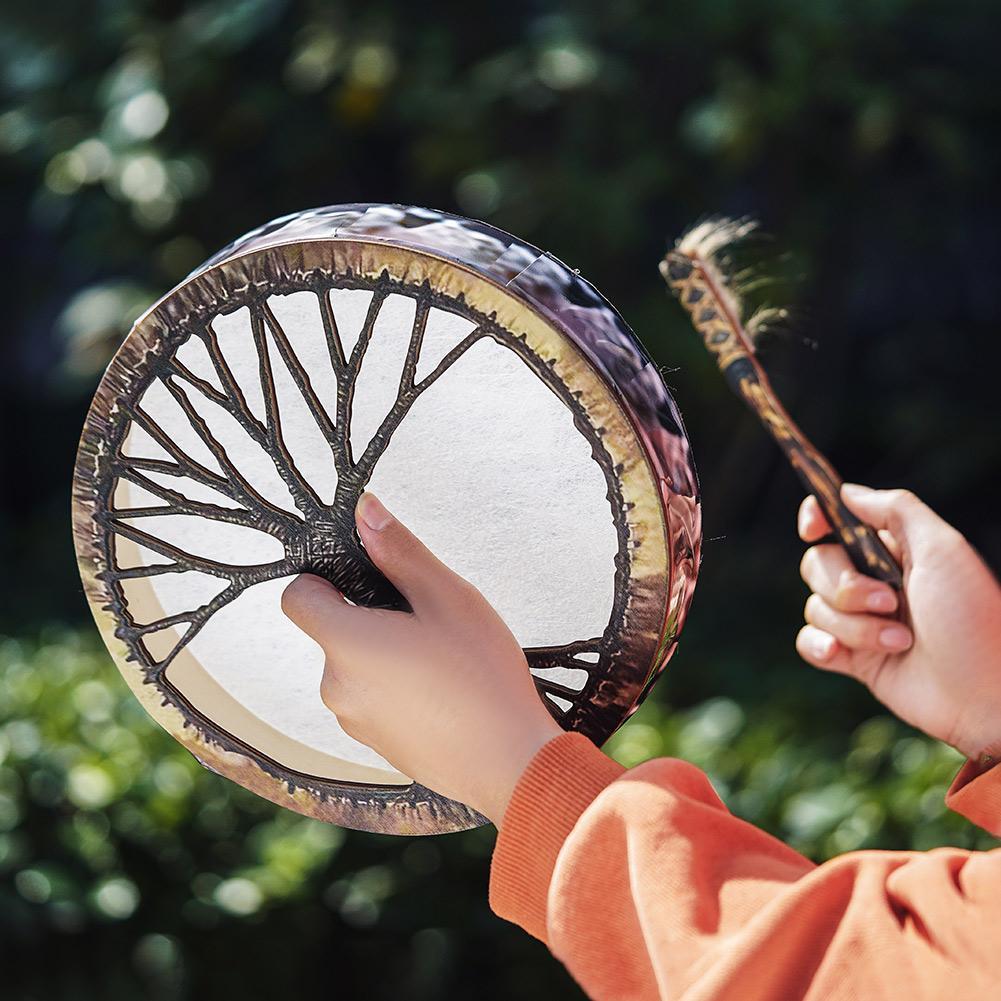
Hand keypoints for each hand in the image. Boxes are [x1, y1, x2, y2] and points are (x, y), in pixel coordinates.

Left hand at [280, 493, 562, 825]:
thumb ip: (399, 551)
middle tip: (427, 620)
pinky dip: (397, 688)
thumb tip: (364, 510)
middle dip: (370, 617)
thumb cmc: (480, 676)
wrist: (509, 763)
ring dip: (385, 654)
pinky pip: (373, 699)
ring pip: (356, 666)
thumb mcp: (447, 597)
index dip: (324, 579)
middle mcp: (336, 686)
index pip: (296, 597)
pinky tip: (443, 692)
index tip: (369, 579)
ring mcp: (354, 721)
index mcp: (346, 643)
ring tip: (442, 660)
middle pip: (333, 631)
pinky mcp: (376, 745)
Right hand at [797, 483, 1000, 759]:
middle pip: (816, 564)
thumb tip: (846, 492)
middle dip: (845, 587)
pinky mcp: (855, 659)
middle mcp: (873, 582)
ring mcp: (861, 621)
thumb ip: (896, 510)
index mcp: (893, 551)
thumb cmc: (974, 619)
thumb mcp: (944, 550)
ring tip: (901, 641)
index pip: (836, 521)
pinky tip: (843, 655)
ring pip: (815, 607)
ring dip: (855, 626)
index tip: (812, 529)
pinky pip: (809, 642)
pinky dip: (821, 646)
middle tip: (889, 603)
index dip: (816, 519)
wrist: (986, 694)